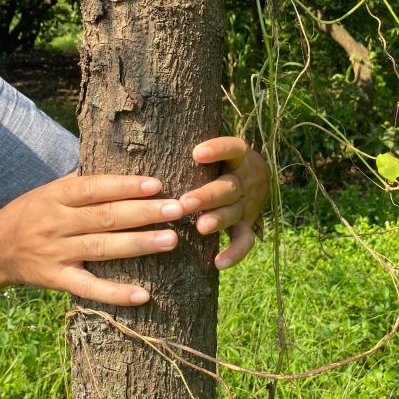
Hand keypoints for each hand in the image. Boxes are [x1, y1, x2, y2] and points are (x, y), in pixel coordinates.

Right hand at [0, 174, 183, 306]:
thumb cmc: (33, 212)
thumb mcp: (51, 189)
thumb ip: (85, 183)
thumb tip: (129, 171)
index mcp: (57, 195)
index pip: (95, 188)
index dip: (126, 186)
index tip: (157, 184)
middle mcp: (57, 223)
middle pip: (106, 217)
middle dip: (145, 213)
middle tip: (177, 209)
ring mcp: (57, 253)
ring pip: (103, 249)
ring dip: (139, 244)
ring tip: (171, 240)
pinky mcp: (58, 280)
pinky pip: (89, 288)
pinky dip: (116, 293)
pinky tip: (144, 295)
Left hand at [180, 137, 269, 269]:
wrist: (259, 175)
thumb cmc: (219, 160)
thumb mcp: (215, 146)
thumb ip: (189, 141)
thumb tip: (139, 135)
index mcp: (237, 157)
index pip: (233, 148)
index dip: (218, 149)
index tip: (197, 153)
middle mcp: (243, 179)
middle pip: (229, 186)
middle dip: (208, 195)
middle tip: (186, 202)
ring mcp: (246, 203)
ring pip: (235, 212)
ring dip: (218, 220)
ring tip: (201, 227)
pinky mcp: (246, 224)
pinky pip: (245, 240)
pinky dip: (234, 252)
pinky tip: (218, 263)